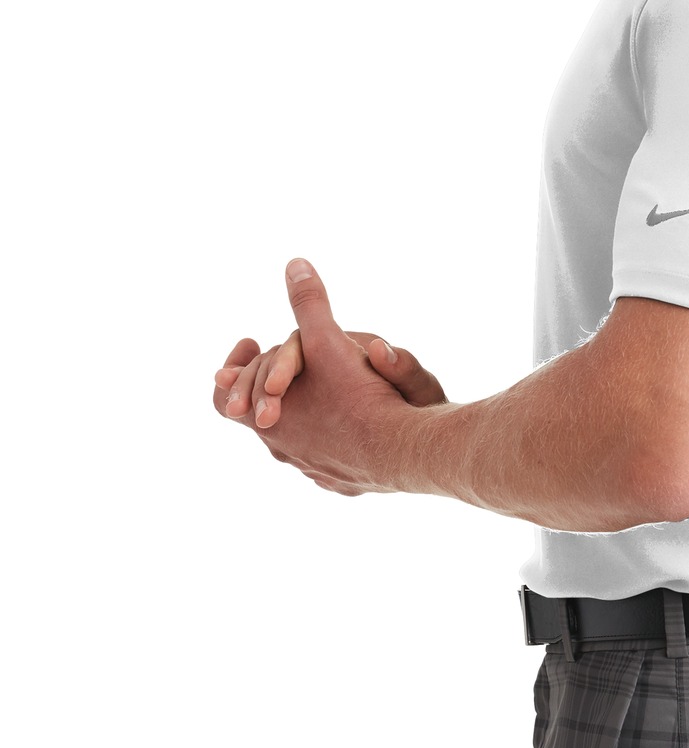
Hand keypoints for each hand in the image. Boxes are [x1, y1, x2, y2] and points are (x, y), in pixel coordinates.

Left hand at [212, 258, 456, 495]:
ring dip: (305, 414)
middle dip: (275, 388)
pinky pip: (330, 460)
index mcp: (266, 420)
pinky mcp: (343, 482)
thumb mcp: (329, 341)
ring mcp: (312, 469)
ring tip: (328, 390)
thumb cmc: (361, 396)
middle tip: (289, 366)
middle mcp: (283, 450)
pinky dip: (335, 440)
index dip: (233, 371)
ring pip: (297, 441)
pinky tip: (355, 427)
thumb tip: (295, 265)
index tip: (252, 346)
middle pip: (261, 419)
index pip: (224, 399)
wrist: (403, 450)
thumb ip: (309, 305)